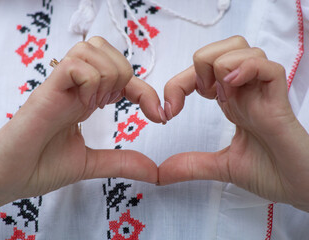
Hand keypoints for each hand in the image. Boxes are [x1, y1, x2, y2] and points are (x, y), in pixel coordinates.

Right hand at [0, 37, 163, 202]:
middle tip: (112, 104)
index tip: (158, 116)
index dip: (145, 90)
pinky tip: (83, 105)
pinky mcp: (46, 91)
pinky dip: (89, 82)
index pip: (121, 74)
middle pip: (105, 47)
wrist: (9, 179)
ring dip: (107, 75)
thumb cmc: (41, 167)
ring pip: (92, 48)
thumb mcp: (91, 164)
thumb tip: (154, 171)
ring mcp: (60, 86)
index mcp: (85, 98)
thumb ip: (122, 162)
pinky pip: (75, 64)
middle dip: (124, 73)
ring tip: (96, 105)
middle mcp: (74, 87)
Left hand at [159, 36, 308, 210]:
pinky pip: (268, 67)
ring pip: (242, 48)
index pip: (202, 72)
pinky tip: (233, 89)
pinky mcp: (279, 102)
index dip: (178, 83)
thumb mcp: (221, 166)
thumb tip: (162, 172)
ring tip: (220, 95)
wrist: (299, 190)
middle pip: (224, 47)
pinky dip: (246, 69)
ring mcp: (262, 93)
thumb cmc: (270, 172)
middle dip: (201, 63)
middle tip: (202, 95)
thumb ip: (192, 165)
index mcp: (231, 101)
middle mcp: (245, 91)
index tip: (169, 111)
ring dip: (221, 65)